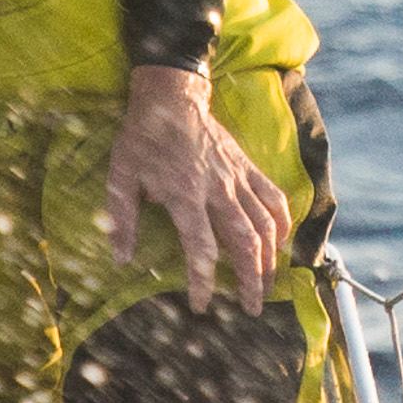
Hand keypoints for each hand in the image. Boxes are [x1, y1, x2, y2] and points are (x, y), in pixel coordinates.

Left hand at [104, 66, 290, 313]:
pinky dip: (282, 223)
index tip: (201, 304)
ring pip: (266, 225)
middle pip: (245, 242)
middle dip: (252, 279)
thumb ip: (122, 220)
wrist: (171, 95)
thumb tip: (121, 260)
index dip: (203, 281)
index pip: (201, 247)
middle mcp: (218, 189)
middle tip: (252, 307)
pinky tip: (281, 243)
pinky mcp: (248, 166)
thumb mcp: (120, 177)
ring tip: (269, 284)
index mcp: (184, 193)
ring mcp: (237, 177)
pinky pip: (274, 198)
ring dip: (271, 259)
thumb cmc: (142, 138)